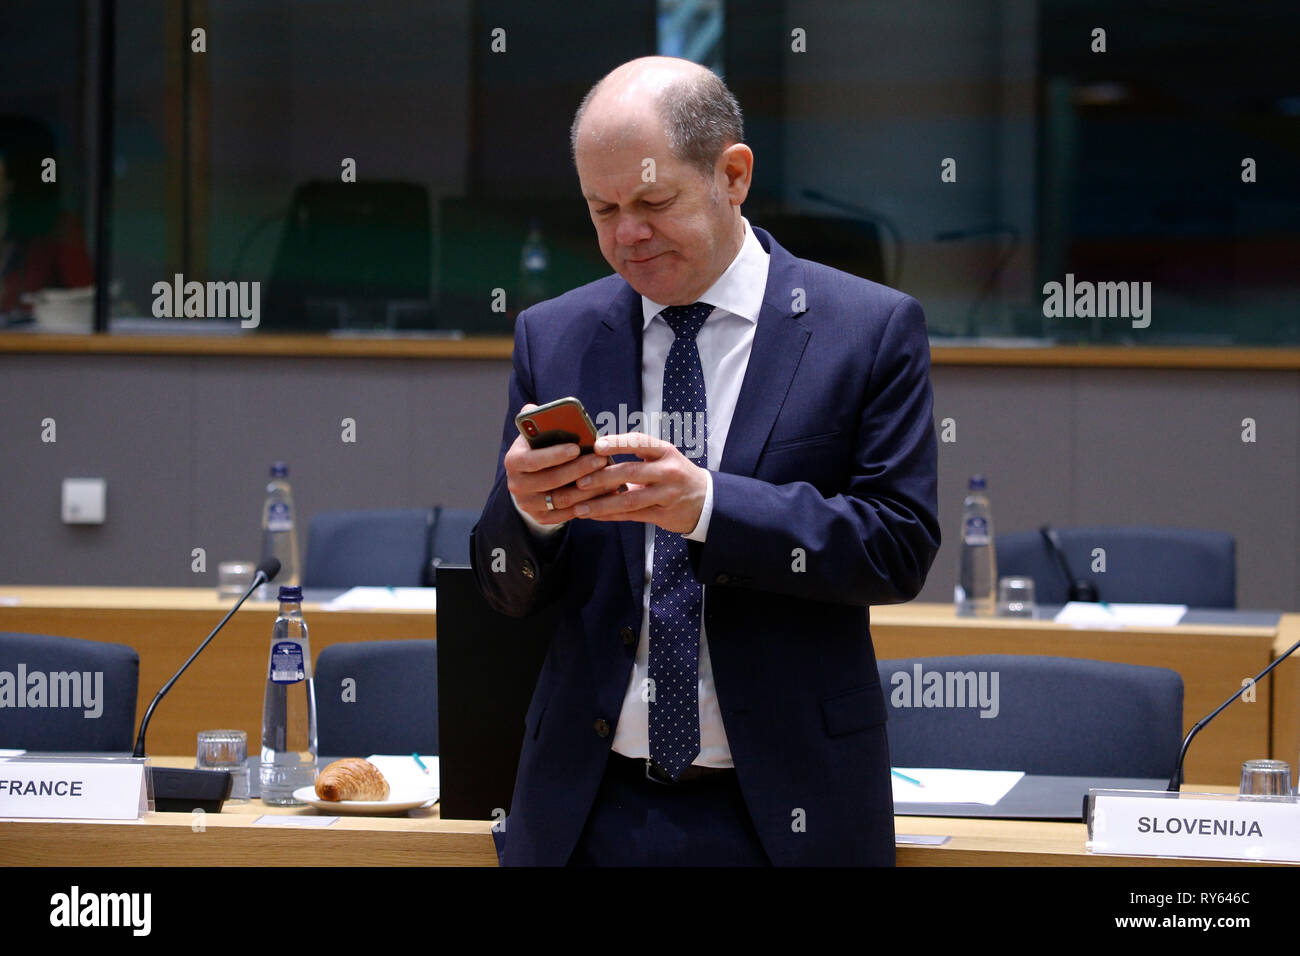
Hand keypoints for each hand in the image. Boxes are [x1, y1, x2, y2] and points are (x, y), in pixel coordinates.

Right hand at [505, 404, 611, 524]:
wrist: (530, 480)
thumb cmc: (539, 450)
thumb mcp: (535, 435)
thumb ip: (536, 421)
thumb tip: (532, 408)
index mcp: (513, 461)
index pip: (531, 460)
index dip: (554, 455)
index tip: (577, 447)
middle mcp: (517, 485)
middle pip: (550, 480)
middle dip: (578, 469)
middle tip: (601, 460)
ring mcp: (528, 504)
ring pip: (562, 499)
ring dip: (587, 489)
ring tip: (609, 477)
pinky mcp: (540, 518)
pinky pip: (566, 515)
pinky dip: (586, 505)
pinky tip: (603, 494)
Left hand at [569, 433, 707, 533]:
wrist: (705, 500)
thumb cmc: (675, 474)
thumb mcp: (662, 458)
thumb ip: (636, 455)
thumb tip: (596, 452)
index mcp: (665, 452)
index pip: (640, 442)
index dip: (618, 443)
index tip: (596, 445)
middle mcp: (668, 471)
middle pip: (631, 472)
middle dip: (603, 477)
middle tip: (580, 481)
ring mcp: (667, 495)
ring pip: (630, 500)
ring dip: (602, 504)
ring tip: (579, 507)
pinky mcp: (663, 515)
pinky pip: (632, 516)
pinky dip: (610, 516)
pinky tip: (593, 515)